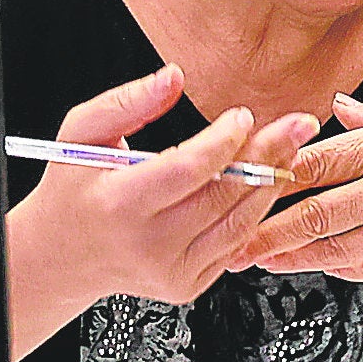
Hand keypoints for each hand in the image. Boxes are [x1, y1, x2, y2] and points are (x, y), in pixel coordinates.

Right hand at [12, 65, 319, 315]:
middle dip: (267, 154)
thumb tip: (174, 76)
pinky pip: (234, 245)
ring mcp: (172, 270)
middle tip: (298, 124)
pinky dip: (255, 213)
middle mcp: (148, 243)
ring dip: (271, 183)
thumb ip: (128, 102)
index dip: (223, 141)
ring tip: (291, 149)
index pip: (187, 170)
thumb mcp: (82, 133)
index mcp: (120, 204)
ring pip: (239, 224)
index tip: (243, 116)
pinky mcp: (188, 285)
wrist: (64, 255)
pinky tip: (268, 183)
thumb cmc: (73, 189)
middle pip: (222, 196)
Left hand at [238, 93, 362, 282]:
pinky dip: (340, 267)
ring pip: (332, 251)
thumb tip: (336, 108)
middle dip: (264, 232)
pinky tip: (322, 263)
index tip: (243, 181)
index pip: (316, 161)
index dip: (273, 174)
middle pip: (311, 215)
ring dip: (292, 257)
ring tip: (260, 260)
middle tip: (230, 241)